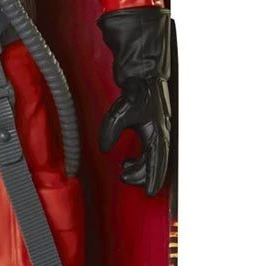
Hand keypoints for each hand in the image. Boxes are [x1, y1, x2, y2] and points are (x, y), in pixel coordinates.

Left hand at [99, 76, 170, 196]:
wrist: (143, 73)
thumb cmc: (137, 90)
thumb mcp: (119, 113)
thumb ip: (110, 132)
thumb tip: (105, 149)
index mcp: (157, 133)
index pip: (157, 162)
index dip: (152, 179)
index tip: (149, 193)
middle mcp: (161, 133)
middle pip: (155, 163)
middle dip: (140, 175)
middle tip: (123, 177)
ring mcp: (158, 130)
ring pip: (153, 157)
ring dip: (139, 166)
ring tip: (124, 168)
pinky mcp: (152, 126)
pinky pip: (150, 150)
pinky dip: (140, 158)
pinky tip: (128, 158)